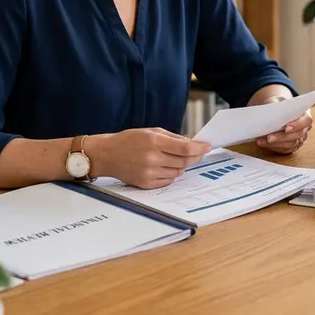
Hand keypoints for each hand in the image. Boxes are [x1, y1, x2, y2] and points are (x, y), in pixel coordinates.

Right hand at [88, 128, 210, 188]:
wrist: (107, 155)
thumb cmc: (129, 140)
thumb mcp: (151, 131)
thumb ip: (172, 137)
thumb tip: (192, 143)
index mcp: (154, 142)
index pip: (184, 148)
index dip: (199, 148)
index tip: (207, 146)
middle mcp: (152, 158)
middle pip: (184, 161)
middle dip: (195, 157)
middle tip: (199, 153)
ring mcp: (149, 173)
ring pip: (178, 172)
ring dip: (182, 166)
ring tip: (175, 158)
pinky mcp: (145, 184)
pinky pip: (168, 181)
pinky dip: (171, 174)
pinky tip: (165, 167)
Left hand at [249, 95, 312, 153]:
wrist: (274, 111)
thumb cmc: (278, 105)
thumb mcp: (277, 101)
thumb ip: (277, 106)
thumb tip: (273, 114)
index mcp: (305, 114)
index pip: (307, 121)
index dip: (298, 125)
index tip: (286, 128)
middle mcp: (304, 128)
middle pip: (297, 135)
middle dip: (282, 137)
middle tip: (269, 137)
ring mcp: (299, 138)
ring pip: (290, 145)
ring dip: (275, 144)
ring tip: (261, 140)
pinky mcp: (290, 146)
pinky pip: (283, 150)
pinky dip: (272, 147)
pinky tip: (262, 143)